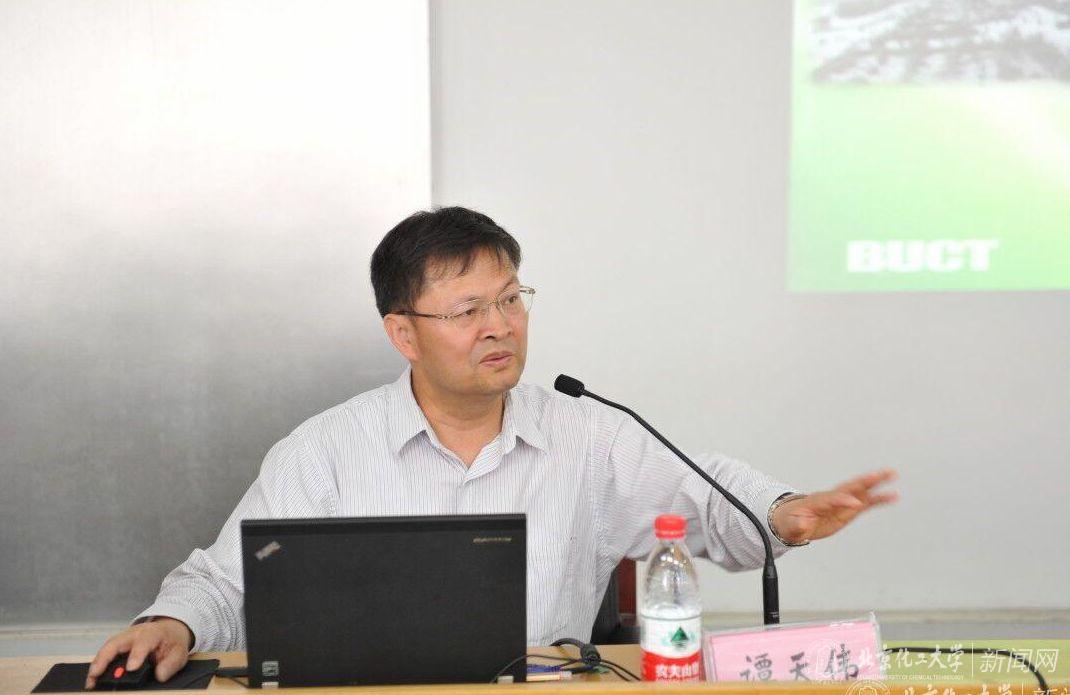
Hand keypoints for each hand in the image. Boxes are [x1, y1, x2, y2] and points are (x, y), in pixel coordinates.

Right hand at [84, 617, 192, 689]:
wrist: (168, 630)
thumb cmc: (172, 641)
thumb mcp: (179, 652)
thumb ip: (171, 664)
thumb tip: (160, 675)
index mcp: (152, 634)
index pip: (143, 643)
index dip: (136, 655)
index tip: (131, 668)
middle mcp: (134, 634)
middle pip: (116, 643)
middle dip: (105, 659)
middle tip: (96, 675)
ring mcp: (123, 639)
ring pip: (106, 649)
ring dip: (97, 664)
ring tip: (91, 682)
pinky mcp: (117, 645)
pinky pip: (105, 654)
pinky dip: (97, 666)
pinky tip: (93, 679)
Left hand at [771, 468, 898, 543]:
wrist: (792, 519)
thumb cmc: (790, 521)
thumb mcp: (791, 526)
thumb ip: (798, 525)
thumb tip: (803, 524)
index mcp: (817, 501)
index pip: (832, 499)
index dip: (843, 501)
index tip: (855, 504)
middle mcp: (832, 498)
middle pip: (850, 486)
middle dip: (864, 480)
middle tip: (880, 474)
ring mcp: (842, 502)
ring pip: (861, 490)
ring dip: (876, 483)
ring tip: (893, 475)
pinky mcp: (848, 509)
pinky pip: (866, 503)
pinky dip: (879, 499)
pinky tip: (893, 496)